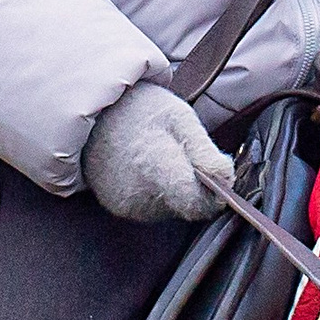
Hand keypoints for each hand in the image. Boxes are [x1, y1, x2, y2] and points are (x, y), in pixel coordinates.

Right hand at [81, 82, 231, 222]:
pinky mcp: (116, 207)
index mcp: (154, 165)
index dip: (213, 194)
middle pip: (185, 207)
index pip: (196, 203)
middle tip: (182, 154)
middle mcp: (137, 192)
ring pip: (170, 209)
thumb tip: (227, 179)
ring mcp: (124, 203)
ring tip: (160, 158)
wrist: (92, 112)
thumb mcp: (180, 118)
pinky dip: (157, 192)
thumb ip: (204, 152)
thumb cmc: (140, 110)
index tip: (214, 174)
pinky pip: (151, 208)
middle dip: (194, 187)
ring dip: (175, 190)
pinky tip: (147, 167)